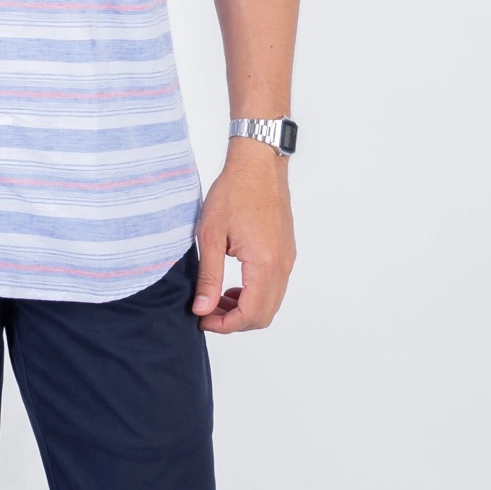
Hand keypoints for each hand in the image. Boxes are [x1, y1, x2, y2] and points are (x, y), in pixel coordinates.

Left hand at [192, 137, 295, 332]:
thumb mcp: (211, 234)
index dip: (225, 325)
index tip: (202, 318)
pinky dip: (256, 294)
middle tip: (208, 311)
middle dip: (235, 321)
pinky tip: (234, 284)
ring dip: (246, 308)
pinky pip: (275, 286)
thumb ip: (208, 276)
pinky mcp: (287, 251)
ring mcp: (287, 259)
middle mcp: (282, 265)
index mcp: (264, 263)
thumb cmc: (233, 192)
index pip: (250, 314)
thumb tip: (202, 309)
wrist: (258, 164)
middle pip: (264, 315)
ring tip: (217, 298)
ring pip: (271, 302)